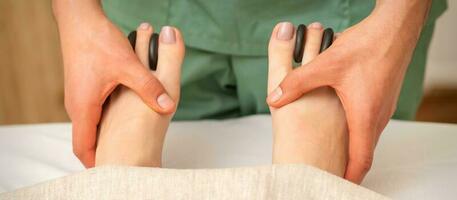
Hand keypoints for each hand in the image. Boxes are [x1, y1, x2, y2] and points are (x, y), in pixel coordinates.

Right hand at [53, 0, 174, 167]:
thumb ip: (150, 88)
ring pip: (93, 124)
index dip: (96, 163)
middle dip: (104, 151)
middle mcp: (77, 106)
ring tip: (125, 143)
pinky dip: (106, 119)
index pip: (83, 147)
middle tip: (122, 161)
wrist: (79, 19)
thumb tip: (168, 106)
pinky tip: (124, 116)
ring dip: (106, 134)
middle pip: (88, 139)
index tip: (112, 172)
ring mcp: (79, 96)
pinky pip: (94, 111)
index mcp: (84, 107)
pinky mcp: (84, 87)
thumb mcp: (128, 66)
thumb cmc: (97, 41)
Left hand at [266, 1, 430, 182]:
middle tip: (330, 173)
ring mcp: (383, 107)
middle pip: (364, 152)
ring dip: (352, 148)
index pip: (360, 160)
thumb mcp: (325, 65)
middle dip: (348, 166)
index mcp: (364, 117)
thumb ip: (296, 82)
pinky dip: (357, 131)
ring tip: (335, 155)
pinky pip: (370, 122)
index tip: (336, 187)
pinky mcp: (383, 97)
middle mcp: (377, 117)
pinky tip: (342, 123)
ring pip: (366, 136)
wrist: (395, 28)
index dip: (348, 178)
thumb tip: (273, 97)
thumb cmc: (366, 47)